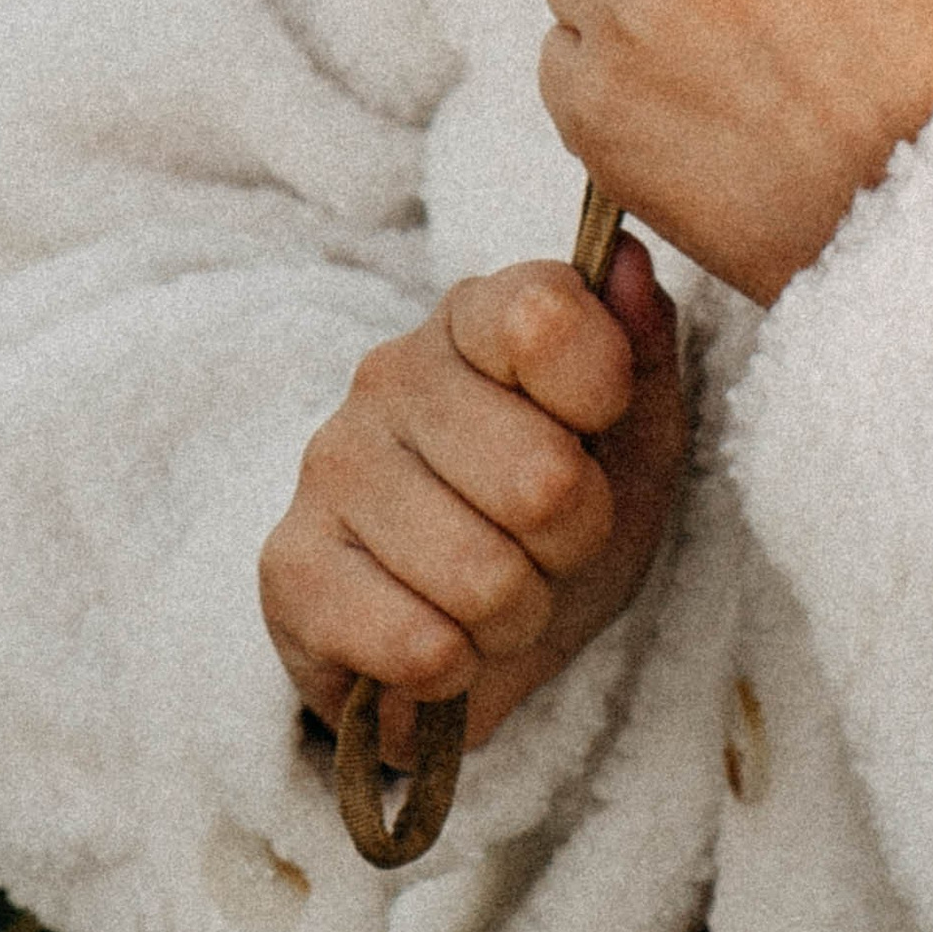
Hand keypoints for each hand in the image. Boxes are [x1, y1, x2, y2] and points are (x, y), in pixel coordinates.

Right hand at [259, 240, 684, 766]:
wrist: (471, 635)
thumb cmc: (558, 515)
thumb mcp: (634, 435)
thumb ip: (642, 347)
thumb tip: (626, 262)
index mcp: (474, 315)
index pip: (545, 317)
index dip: (602, 395)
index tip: (598, 429)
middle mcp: (390, 371)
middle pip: (541, 478)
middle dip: (572, 541)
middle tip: (550, 544)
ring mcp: (331, 464)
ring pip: (482, 576)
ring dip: (515, 615)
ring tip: (498, 595)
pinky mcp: (289, 565)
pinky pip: (417, 644)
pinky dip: (455, 669)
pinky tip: (442, 641)